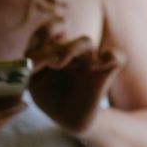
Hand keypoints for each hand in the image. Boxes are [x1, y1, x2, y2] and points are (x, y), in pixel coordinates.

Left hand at [25, 18, 125, 135]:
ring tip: (58, 65)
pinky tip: (96, 68)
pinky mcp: (105, 73)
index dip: (44, 32)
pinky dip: (110, 57)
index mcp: (54, 49)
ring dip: (71, 50)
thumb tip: (30, 56)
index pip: (51, 29)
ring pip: (86, 42)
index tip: (35, 50)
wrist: (70, 118)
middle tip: (51, 65)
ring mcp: (89, 61)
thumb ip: (29, 67)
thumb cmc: (51, 97)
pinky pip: (117, 57)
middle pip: (61, 33)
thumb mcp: (32, 83)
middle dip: (53, 48)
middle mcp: (72, 51)